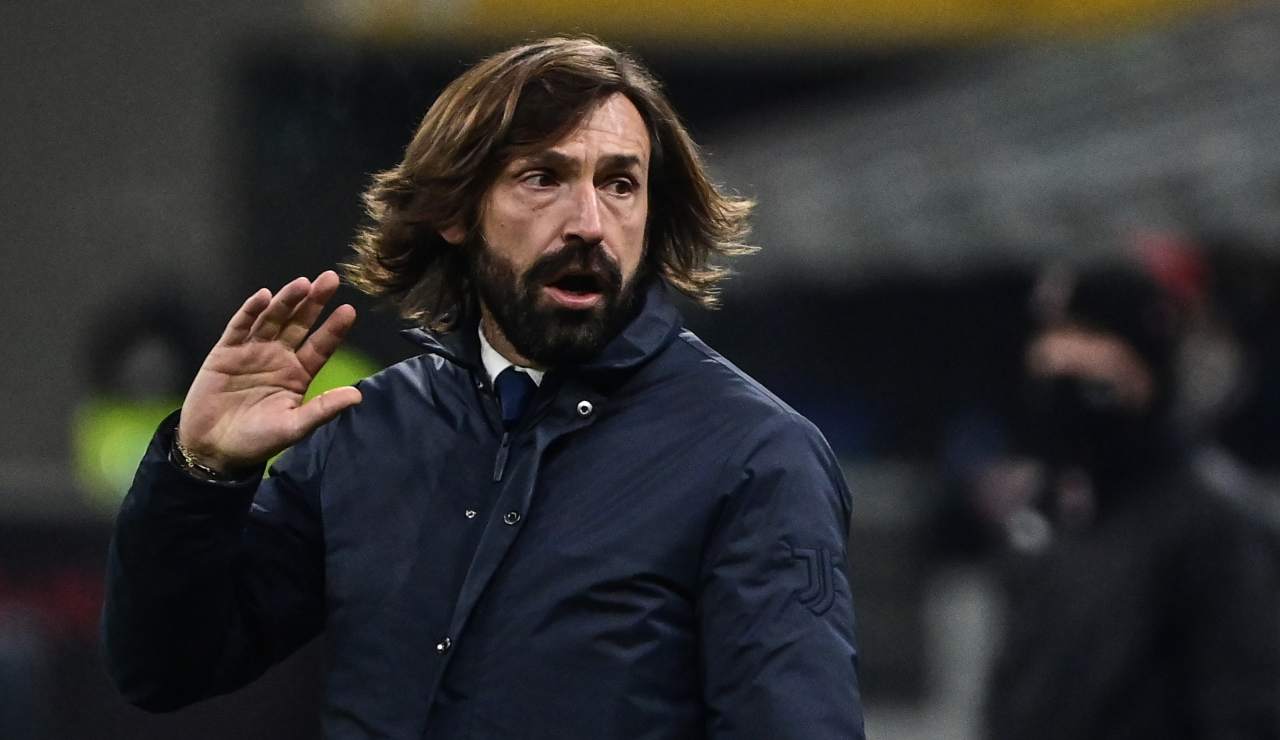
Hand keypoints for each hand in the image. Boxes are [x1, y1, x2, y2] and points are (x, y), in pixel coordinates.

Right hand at [176, 271, 361, 473]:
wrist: (212, 449)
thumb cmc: (256, 441)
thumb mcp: (294, 427)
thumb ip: (323, 409)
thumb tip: (358, 396)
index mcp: (298, 374)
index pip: (321, 346)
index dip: (334, 328)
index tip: (349, 310)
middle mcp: (278, 358)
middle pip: (299, 324)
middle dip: (314, 302)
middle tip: (330, 279)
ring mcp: (252, 352)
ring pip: (272, 319)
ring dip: (286, 301)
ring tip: (302, 284)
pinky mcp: (226, 352)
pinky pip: (240, 327)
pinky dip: (250, 311)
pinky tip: (264, 296)